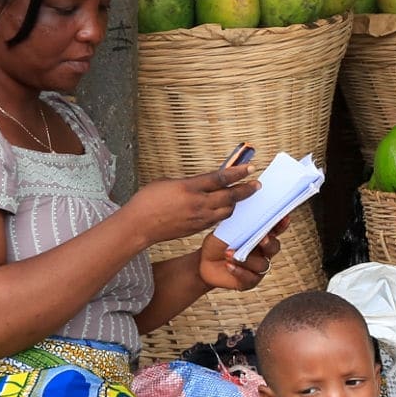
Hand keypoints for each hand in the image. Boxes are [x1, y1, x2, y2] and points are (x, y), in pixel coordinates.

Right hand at [127, 167, 259, 246]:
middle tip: (256, 185)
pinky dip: (224, 213)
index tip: (250, 168)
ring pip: (227, 211)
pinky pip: (217, 220)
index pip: (220, 178)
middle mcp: (198, 203)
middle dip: (246, 190)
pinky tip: (226, 208)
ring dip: (236, 203)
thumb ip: (190, 183)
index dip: (238, 173)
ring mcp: (199, 218)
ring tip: (242, 196)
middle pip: (230, 196)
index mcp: (189, 188)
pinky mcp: (197, 228)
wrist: (139, 225)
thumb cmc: (148, 200)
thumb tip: (204, 183)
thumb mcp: (169, 183)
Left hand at [198, 218, 282, 291]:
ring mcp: (257, 268)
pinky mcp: (249, 281)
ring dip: (246, 259)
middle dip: (269, 243)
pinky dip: (239, 271)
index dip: (281, 224)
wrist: (203, 262)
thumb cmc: (217, 244)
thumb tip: (249, 215)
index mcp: (260, 237)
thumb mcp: (227, 230)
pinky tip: (229, 265)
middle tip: (262, 239)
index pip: (275, 229)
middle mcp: (262, 252)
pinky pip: (250, 278)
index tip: (284, 217)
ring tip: (228, 254)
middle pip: (274, 248)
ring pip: (262, 264)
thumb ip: (240, 224)